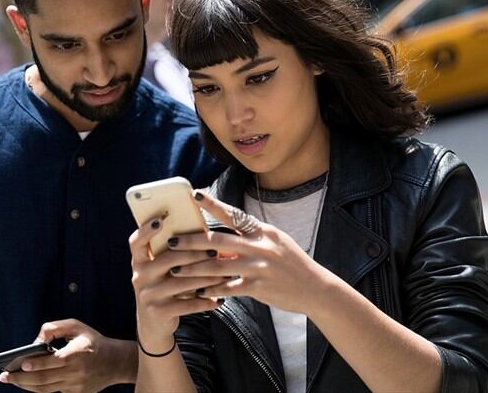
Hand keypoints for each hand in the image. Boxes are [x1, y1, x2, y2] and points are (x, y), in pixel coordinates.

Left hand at [0, 319, 131, 391]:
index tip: (22, 364)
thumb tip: (36, 341)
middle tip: (4, 376)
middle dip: (21, 378)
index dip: (38, 364)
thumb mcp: (76, 326)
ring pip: (46, 389)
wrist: (115, 362)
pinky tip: (26, 383)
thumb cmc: (91, 341)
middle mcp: (78, 372)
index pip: (56, 361)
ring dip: (26, 385)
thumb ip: (55, 328)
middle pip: (45, 379)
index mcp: (79, 353)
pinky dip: (37, 389)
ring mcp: (77, 386)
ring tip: (11, 380)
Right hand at [129, 215, 225, 351]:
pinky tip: (219, 299)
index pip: (136, 242)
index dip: (146, 230)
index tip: (160, 220)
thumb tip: (198, 231)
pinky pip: (186, 304)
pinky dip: (205, 301)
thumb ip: (170, 254)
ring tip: (225, 274)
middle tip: (215, 251)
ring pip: (181, 282)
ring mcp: (148, 295)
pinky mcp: (158, 312)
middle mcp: (140, 277)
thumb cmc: (163, 288)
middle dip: (194, 254)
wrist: (153, 325)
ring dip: (206, 278)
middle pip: (168, 259)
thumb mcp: (159, 271)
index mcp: (139, 262)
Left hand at [168, 192, 331, 313]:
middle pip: (217, 240)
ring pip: (217, 266)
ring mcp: (258, 267)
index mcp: (263, 231)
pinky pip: (227, 288)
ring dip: (193, 269)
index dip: (213, 205)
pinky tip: (197, 292)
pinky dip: (211, 290)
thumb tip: (220, 239)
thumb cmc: (292, 263)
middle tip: (172, 241)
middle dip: (191, 241)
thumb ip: (250, 239)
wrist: (316, 288)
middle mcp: (260, 246)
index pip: (233, 214)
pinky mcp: (257, 287)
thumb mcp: (275, 242)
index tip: (194, 195)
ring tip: (175, 270)